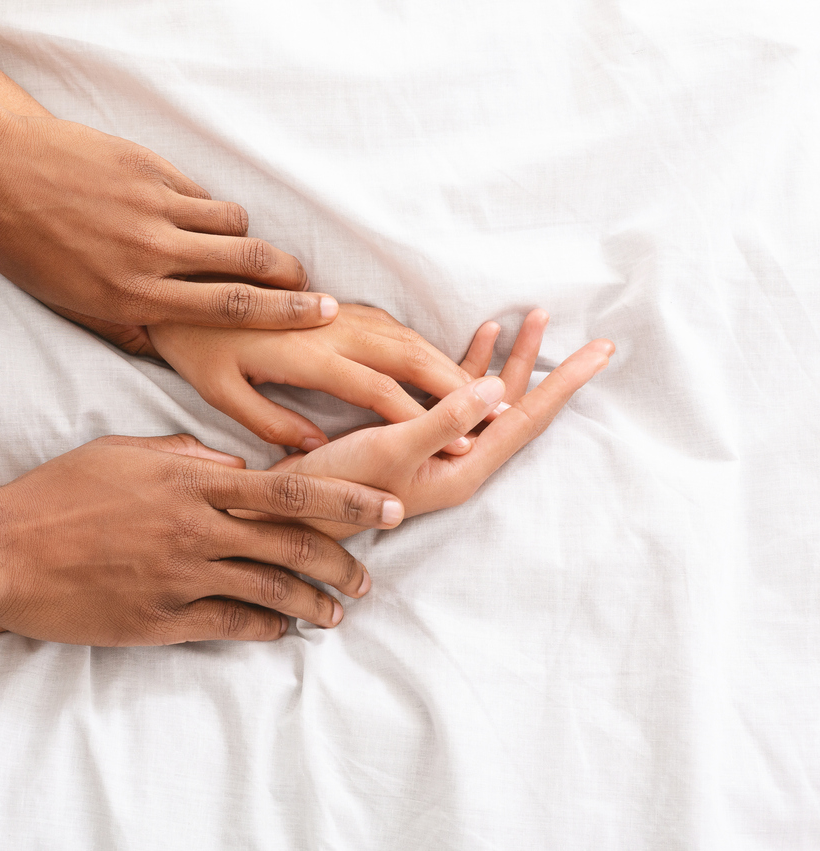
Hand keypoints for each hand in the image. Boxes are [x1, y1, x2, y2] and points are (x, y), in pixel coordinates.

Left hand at [0, 106, 339, 354]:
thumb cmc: (24, 246)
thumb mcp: (70, 303)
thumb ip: (124, 325)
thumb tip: (164, 344)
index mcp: (132, 295)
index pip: (229, 310)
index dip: (284, 314)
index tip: (321, 315)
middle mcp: (149, 253)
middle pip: (247, 265)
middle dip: (292, 277)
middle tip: (314, 287)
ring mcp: (152, 206)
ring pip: (231, 223)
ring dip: (248, 239)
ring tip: (251, 251)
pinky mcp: (147, 168)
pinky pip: (199, 192)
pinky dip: (207, 207)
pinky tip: (195, 216)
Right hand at [0, 434, 405, 643]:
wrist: (1, 549)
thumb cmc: (58, 492)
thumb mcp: (123, 453)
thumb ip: (185, 456)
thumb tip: (234, 467)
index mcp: (190, 482)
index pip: (288, 489)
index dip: (346, 500)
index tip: (387, 507)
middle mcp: (195, 530)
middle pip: (291, 547)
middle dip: (342, 562)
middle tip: (368, 576)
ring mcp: (179, 578)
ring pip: (268, 593)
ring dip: (312, 605)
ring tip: (336, 613)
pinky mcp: (159, 620)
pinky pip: (228, 626)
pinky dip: (263, 630)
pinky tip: (280, 632)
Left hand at [147, 304, 487, 450]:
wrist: (182, 285)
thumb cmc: (197, 347)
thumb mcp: (222, 393)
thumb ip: (270, 423)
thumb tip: (316, 447)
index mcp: (305, 355)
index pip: (377, 388)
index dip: (421, 417)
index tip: (458, 442)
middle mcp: (330, 328)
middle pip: (407, 355)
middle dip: (455, 386)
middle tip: (498, 413)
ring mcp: (336, 312)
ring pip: (405, 336)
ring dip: (447, 363)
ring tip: (486, 391)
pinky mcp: (335, 305)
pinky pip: (391, 325)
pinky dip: (423, 346)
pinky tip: (442, 365)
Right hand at [265, 311, 614, 537]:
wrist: (292, 508)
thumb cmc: (339, 486)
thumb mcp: (392, 449)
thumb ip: (445, 419)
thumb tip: (499, 387)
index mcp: (465, 469)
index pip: (528, 420)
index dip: (566, 384)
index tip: (603, 352)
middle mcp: (460, 462)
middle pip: (516, 407)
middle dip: (544, 363)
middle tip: (577, 328)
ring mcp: (440, 452)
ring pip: (489, 399)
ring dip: (510, 359)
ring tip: (532, 319)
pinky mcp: (416, 439)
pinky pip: (457, 398)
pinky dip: (471, 365)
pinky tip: (480, 339)